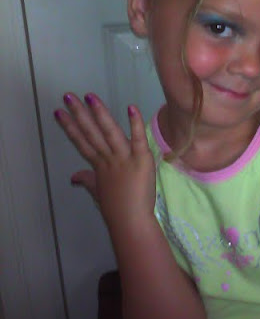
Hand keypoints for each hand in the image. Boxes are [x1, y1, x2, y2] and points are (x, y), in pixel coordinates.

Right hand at [54, 93, 155, 228]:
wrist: (131, 221)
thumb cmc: (117, 208)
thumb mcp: (98, 192)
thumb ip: (87, 180)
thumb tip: (74, 176)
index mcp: (99, 165)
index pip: (82, 142)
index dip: (70, 126)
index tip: (59, 112)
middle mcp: (108, 159)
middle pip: (91, 133)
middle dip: (79, 114)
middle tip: (68, 96)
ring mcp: (124, 158)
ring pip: (109, 132)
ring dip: (100, 114)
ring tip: (90, 97)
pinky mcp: (141, 160)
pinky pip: (138, 139)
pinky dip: (135, 124)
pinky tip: (130, 107)